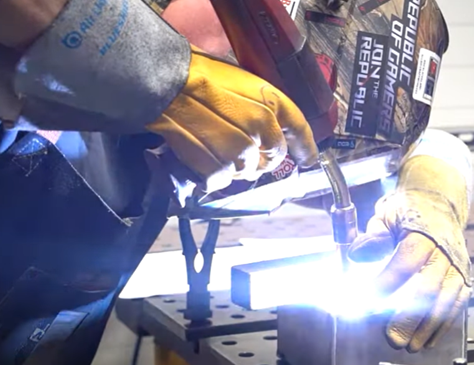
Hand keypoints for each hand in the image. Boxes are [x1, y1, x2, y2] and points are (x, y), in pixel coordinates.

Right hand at [147, 47, 319, 193]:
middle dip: (260, 157)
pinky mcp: (219, 169)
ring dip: (234, 165)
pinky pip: (222, 181)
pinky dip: (211, 175)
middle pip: (272, 159)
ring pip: (247, 172)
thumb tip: (268, 123)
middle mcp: (263, 130)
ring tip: (213, 145)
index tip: (308, 159)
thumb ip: (261, 105)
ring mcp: (241, 153)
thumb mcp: (240, 80)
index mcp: (272, 103)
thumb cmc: (197, 74)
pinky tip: (200, 155)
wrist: (165, 83)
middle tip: (238, 146)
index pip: (300, 131)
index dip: (306, 148)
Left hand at [349, 156, 470, 352]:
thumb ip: (372, 237)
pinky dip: (444, 324)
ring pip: (447, 299)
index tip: (367, 301)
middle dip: (410, 316)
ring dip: (429, 327)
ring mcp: (458, 264)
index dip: (387, 283)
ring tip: (412, 346)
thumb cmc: (408, 211)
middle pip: (429, 286)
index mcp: (423, 232)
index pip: (406, 260)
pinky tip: (430, 339)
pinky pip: (457, 303)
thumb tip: (357, 254)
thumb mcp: (385, 216)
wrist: (439, 203)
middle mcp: (445, 249)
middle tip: (393, 338)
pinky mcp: (464, 276)